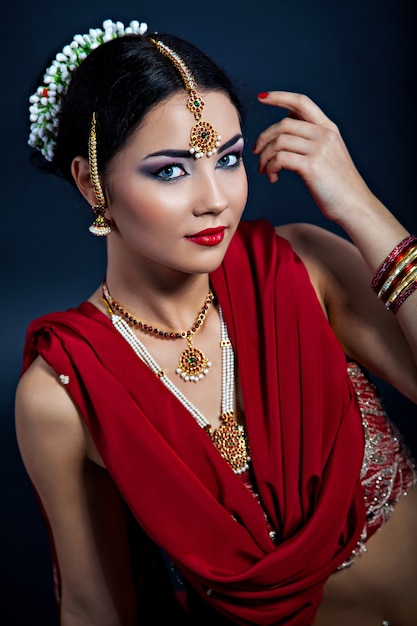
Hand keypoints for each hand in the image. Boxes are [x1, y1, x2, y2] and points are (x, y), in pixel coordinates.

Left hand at [252, 91, 374, 224]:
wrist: (354, 205)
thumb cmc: (337, 185)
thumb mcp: (328, 154)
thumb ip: (310, 139)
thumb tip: (285, 128)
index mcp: (328, 128)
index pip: (301, 102)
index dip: (280, 97)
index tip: (262, 98)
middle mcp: (324, 134)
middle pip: (283, 124)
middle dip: (264, 138)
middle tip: (256, 152)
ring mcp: (319, 149)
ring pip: (279, 142)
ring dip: (265, 156)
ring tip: (264, 171)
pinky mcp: (312, 166)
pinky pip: (280, 159)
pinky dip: (270, 168)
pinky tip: (273, 178)